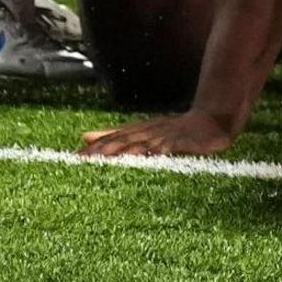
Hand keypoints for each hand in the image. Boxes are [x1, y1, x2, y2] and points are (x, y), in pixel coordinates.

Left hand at [83, 112, 238, 158]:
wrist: (210, 119)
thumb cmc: (174, 130)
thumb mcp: (141, 131)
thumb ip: (113, 134)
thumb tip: (84, 136)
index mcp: (136, 131)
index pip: (110, 140)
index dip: (92, 150)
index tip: (71, 160)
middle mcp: (147, 132)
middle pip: (120, 142)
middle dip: (100, 151)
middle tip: (81, 161)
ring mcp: (164, 136)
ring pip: (140, 144)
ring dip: (122, 151)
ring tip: (105, 159)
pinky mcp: (181, 142)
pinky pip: (167, 148)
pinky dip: (156, 152)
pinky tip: (147, 157)